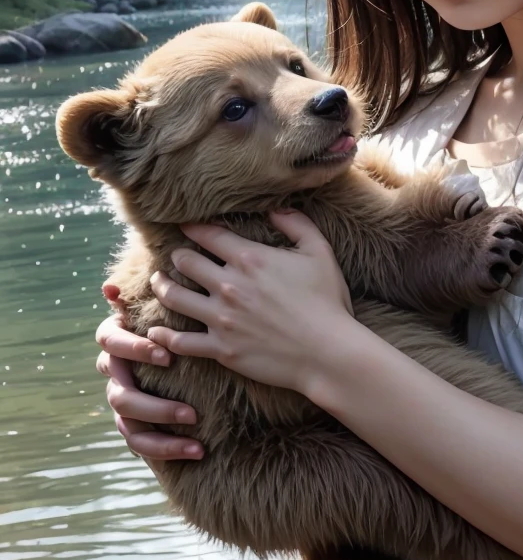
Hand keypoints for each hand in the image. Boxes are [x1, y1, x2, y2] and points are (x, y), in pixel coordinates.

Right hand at [95, 308, 202, 465]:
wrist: (179, 346)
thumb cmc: (167, 314)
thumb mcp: (160, 303)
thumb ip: (141, 295)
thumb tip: (109, 288)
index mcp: (114, 339)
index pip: (111, 343)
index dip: (135, 348)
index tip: (167, 355)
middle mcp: (114, 371)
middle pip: (119, 395)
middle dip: (155, 405)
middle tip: (190, 412)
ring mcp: (122, 399)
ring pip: (128, 424)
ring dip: (162, 435)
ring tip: (195, 441)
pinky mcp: (135, 421)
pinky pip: (140, 442)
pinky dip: (166, 449)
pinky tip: (196, 451)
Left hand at [147, 211, 355, 394]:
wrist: (326, 351)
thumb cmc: (327, 300)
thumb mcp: (319, 251)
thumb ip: (296, 223)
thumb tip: (275, 208)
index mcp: (249, 259)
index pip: (209, 236)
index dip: (193, 227)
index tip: (186, 225)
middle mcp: (228, 286)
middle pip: (186, 263)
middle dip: (178, 256)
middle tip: (175, 255)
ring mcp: (221, 319)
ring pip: (176, 297)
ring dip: (163, 286)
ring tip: (160, 282)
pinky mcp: (221, 349)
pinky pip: (182, 342)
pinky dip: (165, 336)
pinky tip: (157, 331)